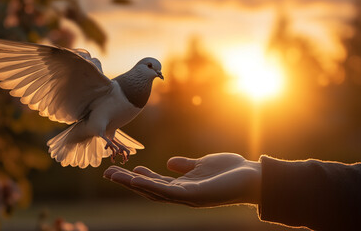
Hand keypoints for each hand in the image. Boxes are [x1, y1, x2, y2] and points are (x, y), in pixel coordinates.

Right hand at [103, 153, 260, 206]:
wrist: (254, 178)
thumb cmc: (231, 172)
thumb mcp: (203, 164)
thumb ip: (186, 166)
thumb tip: (169, 163)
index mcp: (183, 185)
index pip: (155, 183)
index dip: (137, 177)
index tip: (122, 168)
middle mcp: (182, 194)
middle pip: (149, 189)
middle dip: (127, 182)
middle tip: (107, 173)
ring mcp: (187, 196)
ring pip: (153, 192)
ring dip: (132, 184)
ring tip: (113, 175)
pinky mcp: (194, 195)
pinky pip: (167, 191)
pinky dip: (149, 185)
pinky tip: (135, 179)